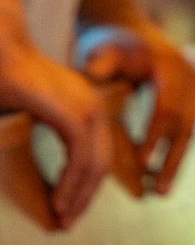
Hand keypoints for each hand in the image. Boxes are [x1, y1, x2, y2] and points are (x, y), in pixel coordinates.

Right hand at [0, 18, 114, 228]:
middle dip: (86, 196)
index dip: (87, 186)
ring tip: (62, 216)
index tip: (70, 211)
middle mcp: (94, 107)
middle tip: (67, 221)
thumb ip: (48, 141)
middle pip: (102, 162)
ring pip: (95, 164)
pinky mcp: (72, 114)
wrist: (4, 55)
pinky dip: (71, 183)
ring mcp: (87, 108)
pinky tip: (58, 201)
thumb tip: (53, 178)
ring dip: (80, 195)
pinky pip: (80, 157)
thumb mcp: (37, 118)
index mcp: (87, 106)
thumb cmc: (12, 86)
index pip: (99, 153)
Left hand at [79, 19, 194, 195]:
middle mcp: (188, 73)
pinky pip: (188, 122)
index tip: (142, 164)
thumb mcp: (103, 49)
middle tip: (158, 191)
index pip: (165, 108)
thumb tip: (94, 69)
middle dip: (171, 159)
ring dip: (177, 158)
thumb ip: (101, 60)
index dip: (154, 137)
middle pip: (185, 122)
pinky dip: (177, 146)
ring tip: (162, 188)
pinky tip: (164, 168)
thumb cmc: (109, 41)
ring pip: (190, 126)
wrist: (126, 24)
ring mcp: (193, 81)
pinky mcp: (191, 90)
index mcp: (170, 66)